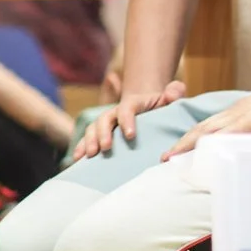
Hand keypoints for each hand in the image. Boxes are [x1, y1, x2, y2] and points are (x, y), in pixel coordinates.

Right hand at [73, 81, 187, 160]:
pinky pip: (87, 139)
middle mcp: (115, 111)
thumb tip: (174, 91)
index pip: (126, 108)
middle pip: (105, 118)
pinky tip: (77, 159)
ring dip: (89, 141)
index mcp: (133, 104)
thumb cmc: (160, 107)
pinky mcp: (101, 134)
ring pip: (93, 128)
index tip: (130, 135)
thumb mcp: (170, 99)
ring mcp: (106, 123)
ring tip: (90, 155)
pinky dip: (81, 147)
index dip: (126, 120)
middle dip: (103, 133)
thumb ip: (174, 94)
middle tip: (105, 148)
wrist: (147, 109)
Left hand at [161, 83, 250, 161]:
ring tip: (174, 156)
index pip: (209, 126)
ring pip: (208, 130)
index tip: (178, 150)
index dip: (192, 139)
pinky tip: (201, 151)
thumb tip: (247, 143)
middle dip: (182, 143)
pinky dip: (212, 142)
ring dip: (189, 144)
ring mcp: (242, 116)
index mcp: (238, 111)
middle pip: (201, 128)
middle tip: (165, 157)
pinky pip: (228, 132)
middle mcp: (235, 112)